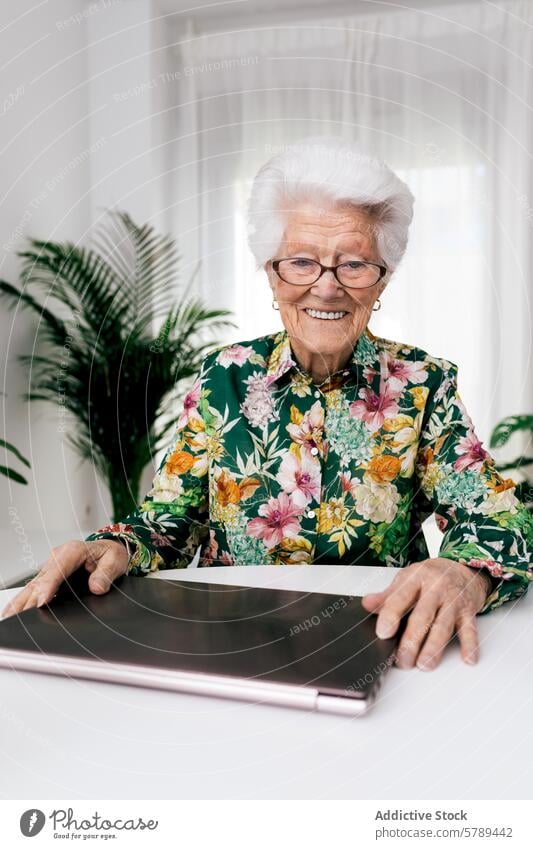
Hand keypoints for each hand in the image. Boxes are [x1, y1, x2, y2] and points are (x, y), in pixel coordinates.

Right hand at [0, 539, 129, 618]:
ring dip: (20, 601)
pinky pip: (34, 589)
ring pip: (33, 586)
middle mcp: (58, 558)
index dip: (48, 585)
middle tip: (19, 615)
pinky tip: (13, 612)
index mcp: (74, 550)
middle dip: (29, 598)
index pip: (58, 568)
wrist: (108, 551)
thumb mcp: (115, 561)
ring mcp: (51, 567)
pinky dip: (23, 600)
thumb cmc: (110, 555)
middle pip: (40, 579)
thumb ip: (106, 573)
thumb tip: (96, 587)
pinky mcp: (48, 577)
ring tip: (9, 616)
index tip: (41, 601)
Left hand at [361, 558, 490, 670]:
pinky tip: (468, 659)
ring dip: (434, 647)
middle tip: (403, 660)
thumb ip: (388, 595)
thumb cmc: (430, 576)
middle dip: (412, 641)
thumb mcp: (407, 579)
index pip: (401, 597)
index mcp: (416, 578)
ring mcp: (453, 600)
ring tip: (424, 664)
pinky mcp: (469, 611)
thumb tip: (366, 604)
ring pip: (443, 626)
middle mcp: (436, 588)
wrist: (463, 568)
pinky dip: (470, 645)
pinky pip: (470, 629)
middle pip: (423, 616)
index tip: (383, 633)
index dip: (391, 615)